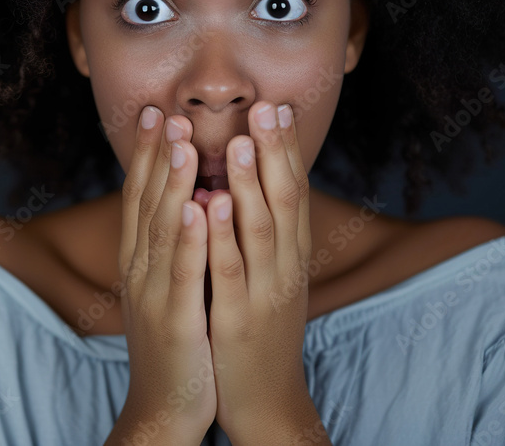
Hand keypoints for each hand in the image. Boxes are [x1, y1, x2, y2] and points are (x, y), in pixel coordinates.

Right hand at [116, 106, 218, 441]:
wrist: (165, 407)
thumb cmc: (176, 341)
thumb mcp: (166, 285)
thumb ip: (169, 245)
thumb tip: (183, 201)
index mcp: (139, 260)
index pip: (139, 197)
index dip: (146, 154)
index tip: (154, 114)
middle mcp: (139, 270)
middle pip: (146, 203)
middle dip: (157, 155)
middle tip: (166, 111)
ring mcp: (154, 294)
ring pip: (162, 230)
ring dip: (172, 183)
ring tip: (182, 142)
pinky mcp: (176, 320)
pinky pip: (183, 274)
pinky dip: (187, 238)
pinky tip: (196, 208)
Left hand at [203, 101, 316, 441]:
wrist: (265, 397)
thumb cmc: (260, 327)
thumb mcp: (269, 274)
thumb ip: (263, 231)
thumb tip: (252, 183)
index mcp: (290, 253)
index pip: (293, 190)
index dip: (286, 149)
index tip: (277, 106)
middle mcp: (285, 266)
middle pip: (285, 199)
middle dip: (275, 152)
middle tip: (267, 107)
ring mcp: (264, 291)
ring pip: (260, 229)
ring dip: (248, 183)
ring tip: (238, 143)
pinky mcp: (239, 317)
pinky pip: (230, 271)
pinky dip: (222, 236)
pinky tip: (211, 206)